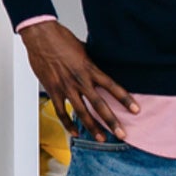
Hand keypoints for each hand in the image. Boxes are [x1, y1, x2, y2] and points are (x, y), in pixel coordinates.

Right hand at [20, 21, 135, 141]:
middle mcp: (79, 80)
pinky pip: (61, 111)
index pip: (112, 86)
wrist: (40, 36)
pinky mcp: (53, 90)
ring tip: (101, 138)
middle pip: (99, 104)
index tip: (135, 109)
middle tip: (122, 134)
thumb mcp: (83, 48)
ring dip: (92, 127)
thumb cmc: (61, 38)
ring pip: (82, 112)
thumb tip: (101, 65)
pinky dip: (68, 124)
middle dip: (112, 121)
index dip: (125, 99)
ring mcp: (66, 87)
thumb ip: (92, 62)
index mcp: (89, 68)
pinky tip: (75, 132)